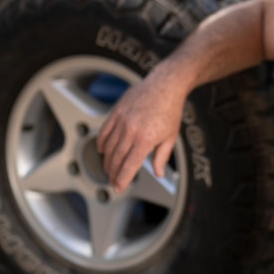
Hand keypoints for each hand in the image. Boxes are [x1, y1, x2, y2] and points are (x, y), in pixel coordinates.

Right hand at [97, 72, 186, 192]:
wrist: (165, 85)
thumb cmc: (171, 110)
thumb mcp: (171, 137)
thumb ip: (162, 157)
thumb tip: (158, 173)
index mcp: (146, 140)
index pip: (129, 166)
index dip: (122, 180)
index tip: (118, 188)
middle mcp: (132, 130)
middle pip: (117, 158)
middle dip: (113, 173)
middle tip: (112, 181)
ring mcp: (122, 120)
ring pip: (109, 146)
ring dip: (107, 161)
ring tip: (108, 169)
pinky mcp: (117, 110)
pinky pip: (104, 130)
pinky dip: (102, 142)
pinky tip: (103, 150)